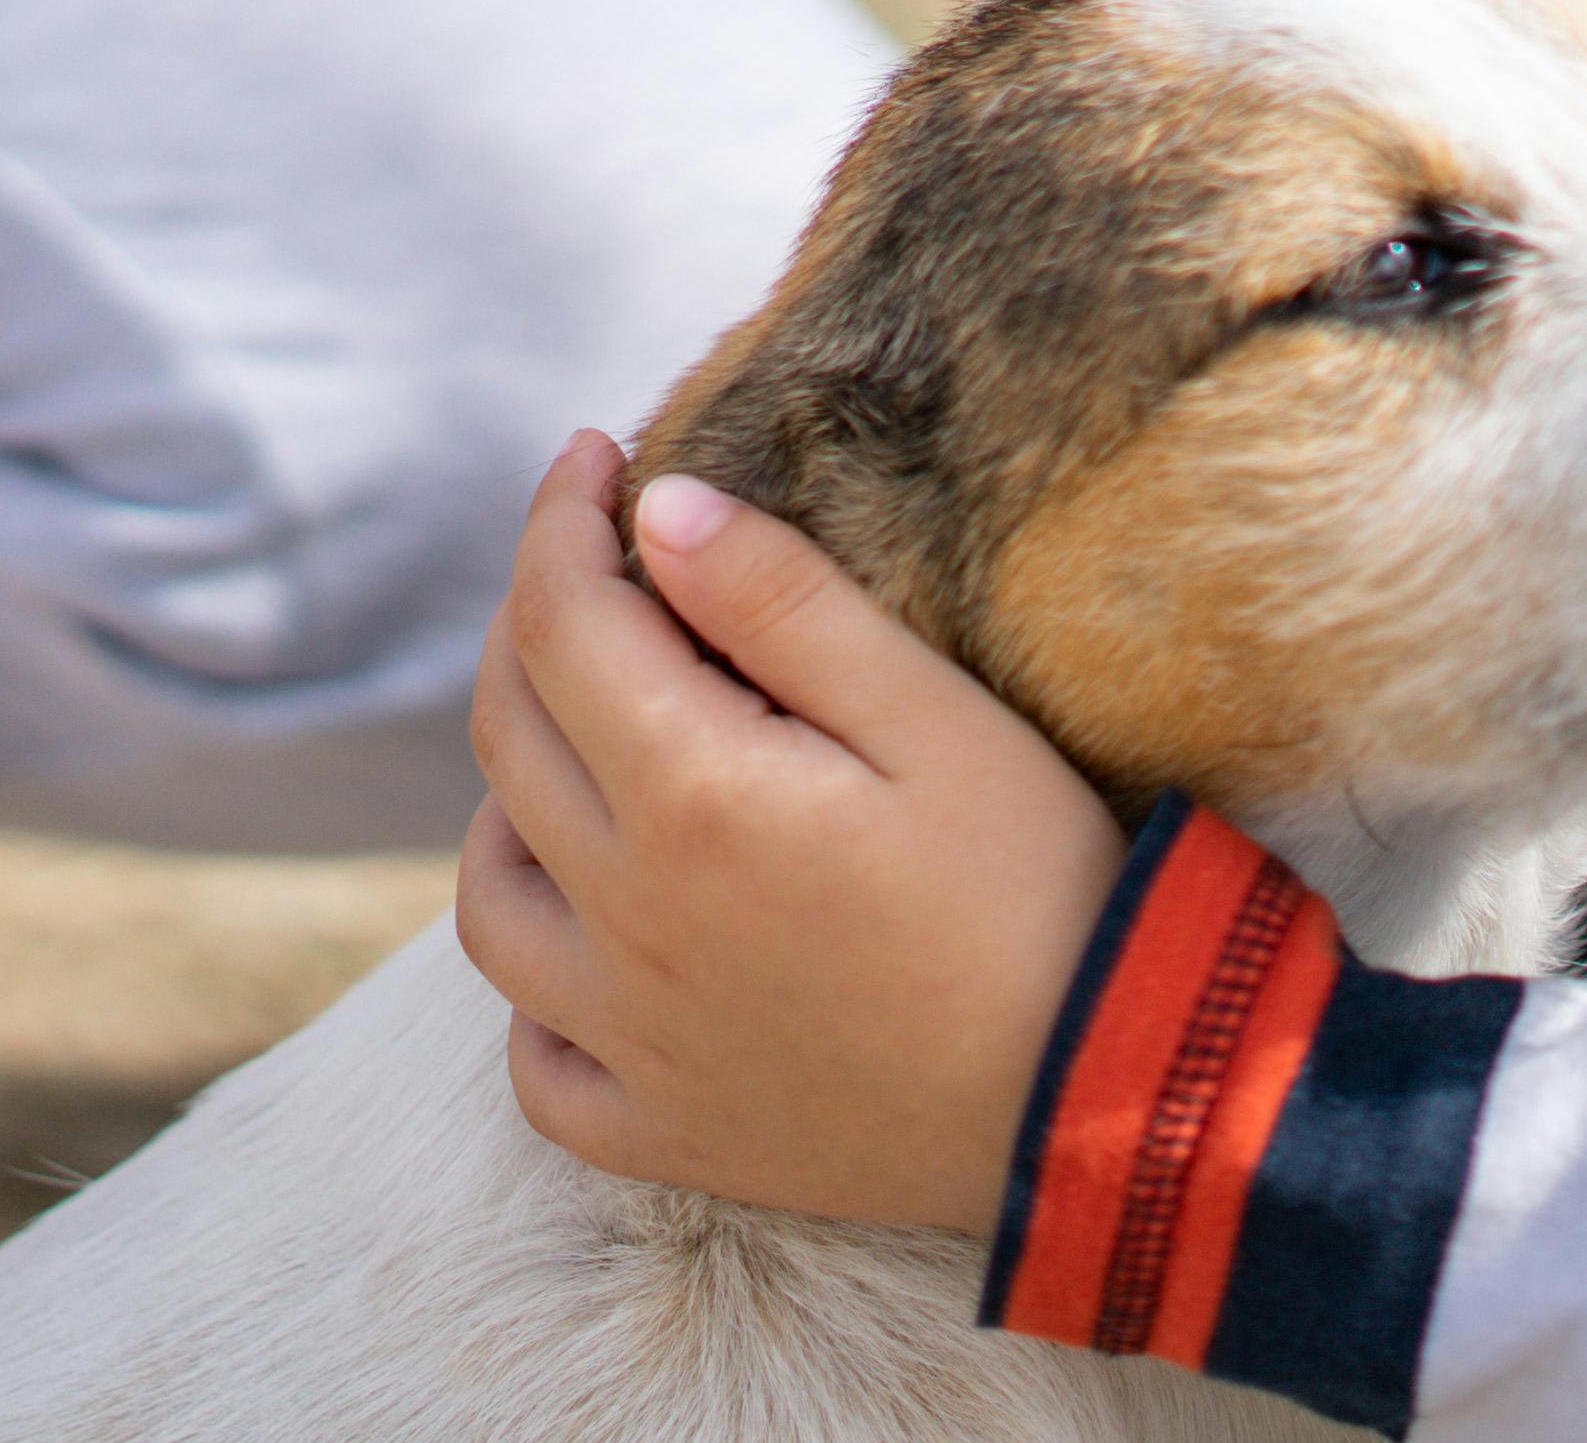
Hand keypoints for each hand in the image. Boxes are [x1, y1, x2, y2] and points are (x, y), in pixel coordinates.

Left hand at [459, 434, 1123, 1233]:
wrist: (1098, 1099)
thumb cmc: (1038, 891)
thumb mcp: (935, 716)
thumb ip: (785, 606)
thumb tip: (663, 509)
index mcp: (690, 795)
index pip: (561, 619)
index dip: (560, 519)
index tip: (594, 456)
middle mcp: (625, 918)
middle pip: (507, 735)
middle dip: (531, 620)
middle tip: (594, 564)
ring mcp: (628, 1037)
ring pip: (488, 892)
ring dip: (509, 794)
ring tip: (583, 744)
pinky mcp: (658, 1130)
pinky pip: (535, 1057)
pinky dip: (535, 982)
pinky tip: (594, 938)